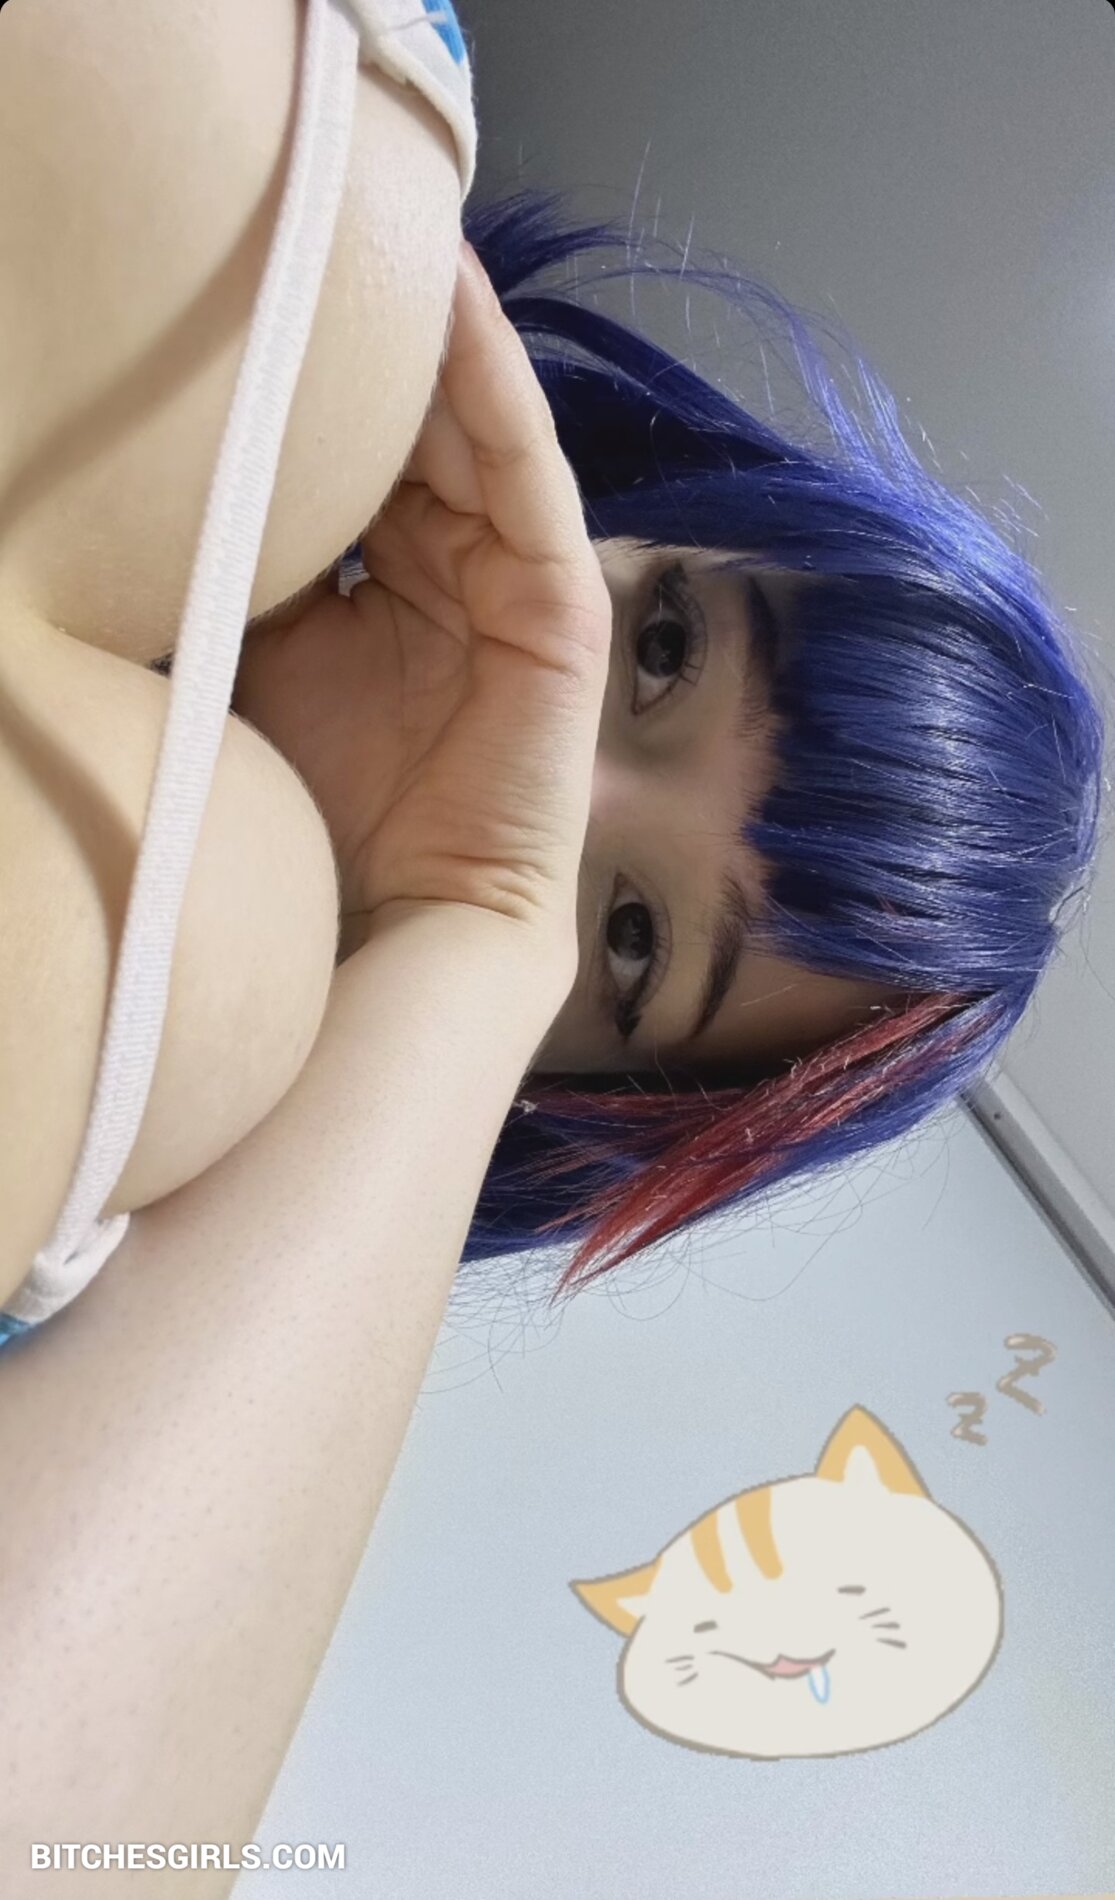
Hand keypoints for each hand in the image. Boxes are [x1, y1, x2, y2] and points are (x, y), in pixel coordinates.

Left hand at [233, 243, 609, 984]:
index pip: (351, 451)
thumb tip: (180, 475)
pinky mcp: (560, 606)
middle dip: (374, 333)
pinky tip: (456, 302)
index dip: (313, 373)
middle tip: (320, 223)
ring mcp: (513, 582)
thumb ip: (244, 565)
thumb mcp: (258, 656)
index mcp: (378, 581)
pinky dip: (496, 390)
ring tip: (387, 224)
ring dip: (434, 332)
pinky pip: (529, 477)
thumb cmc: (325, 808)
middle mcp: (448, 568)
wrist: (405, 921)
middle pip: (414, 426)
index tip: (258, 283)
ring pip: (472, 432)